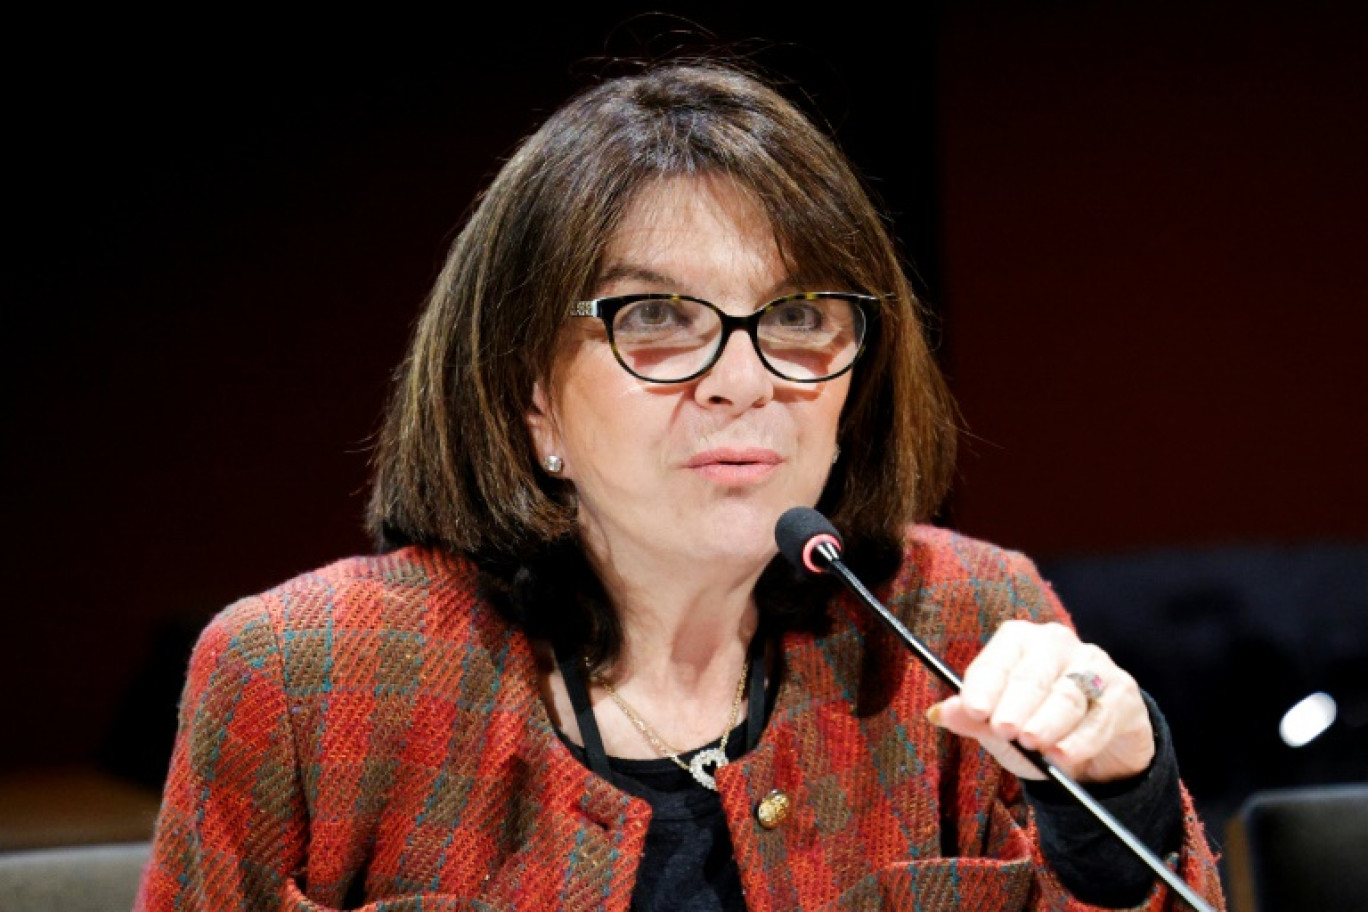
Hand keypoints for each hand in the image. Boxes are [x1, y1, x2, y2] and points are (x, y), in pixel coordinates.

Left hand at [926, 620, 1154, 782]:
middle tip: (1004, 729)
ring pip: (1069, 692)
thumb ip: (972, 719)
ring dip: (1048, 720)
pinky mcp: (1123, 692)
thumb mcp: (998, 728)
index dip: (985, 684)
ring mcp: (1093, 664)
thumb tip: (938, 713)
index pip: (999, 657)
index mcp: (1019, 642)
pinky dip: (1081, 738)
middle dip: (1016, 702)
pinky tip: (1064, 755)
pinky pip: (1101, 715)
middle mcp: (1056, 643)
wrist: (1093, 752)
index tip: (974, 710)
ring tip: (1033, 744)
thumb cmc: (1035, 729)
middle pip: (1034, 672)